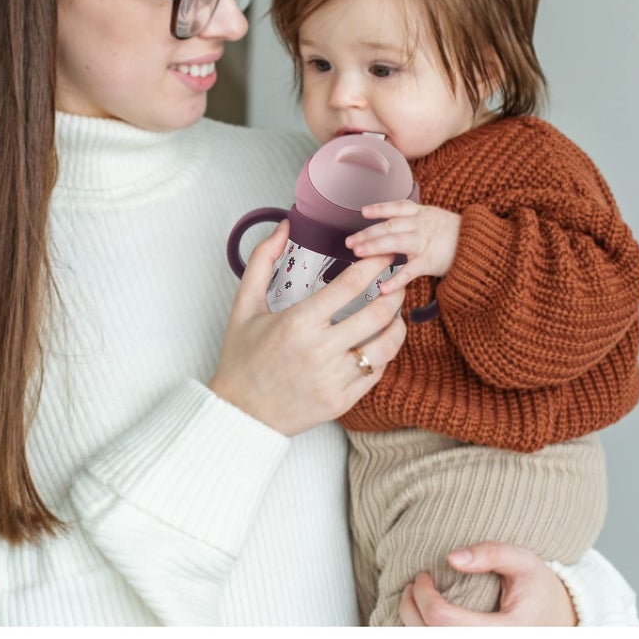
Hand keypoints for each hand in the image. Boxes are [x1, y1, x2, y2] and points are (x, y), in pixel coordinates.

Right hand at [209, 220, 406, 435]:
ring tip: (394, 310)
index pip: (351, 284)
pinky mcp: (343, 401)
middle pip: (378, 312)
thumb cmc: (242, 358)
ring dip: (397, 322)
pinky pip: (377, 372)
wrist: (240, 412)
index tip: (384, 254)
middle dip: (395, 290)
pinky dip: (383, 353)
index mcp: (299, 323)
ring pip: (386, 345)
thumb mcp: (244, 305)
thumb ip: (262, 260)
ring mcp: (335, 379)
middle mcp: (321, 350)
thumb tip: (283, 226)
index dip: (375, 264)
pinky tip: (378, 340)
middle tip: (397, 279)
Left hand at [345, 200, 460, 290]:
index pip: (398, 207)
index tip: (363, 212)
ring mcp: (426, 242)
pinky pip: (410, 271)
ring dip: (374, 248)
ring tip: (357, 254)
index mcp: (422, 213)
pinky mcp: (431, 261)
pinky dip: (396, 279)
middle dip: (368, 233)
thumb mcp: (436, 219)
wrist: (483, 247)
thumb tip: (390, 224)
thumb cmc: (456, 235)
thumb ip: (414, 220)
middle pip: (390, 227)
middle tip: (349, 242)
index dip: (380, 208)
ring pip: (395, 243)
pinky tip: (383, 287)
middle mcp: (422, 225)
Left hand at [398, 542, 577, 625]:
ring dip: (414, 626)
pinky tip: (424, 621)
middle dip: (411, 609)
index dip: (423, 595)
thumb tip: (451, 558)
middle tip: (412, 586)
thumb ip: (491, 553)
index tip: (423, 575)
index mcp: (504, 633)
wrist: (559, 621)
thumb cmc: (538, 589)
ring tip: (413, 601)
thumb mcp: (524, 562)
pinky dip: (426, 638)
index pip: (443, 620)